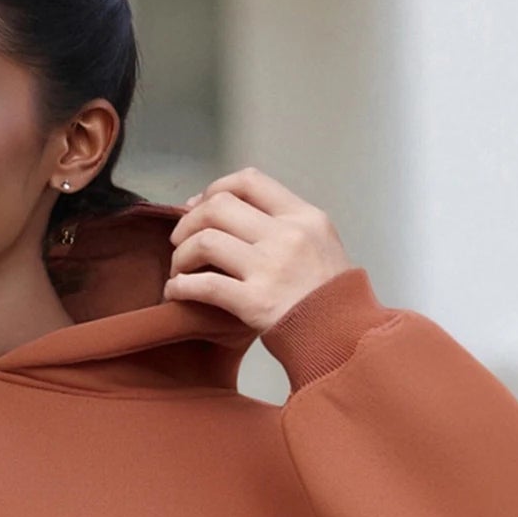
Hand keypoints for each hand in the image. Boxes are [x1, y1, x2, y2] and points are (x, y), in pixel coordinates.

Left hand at [163, 167, 353, 333]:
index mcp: (303, 216)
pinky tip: (175, 292)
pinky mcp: (255, 302)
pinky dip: (180, 286)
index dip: (214, 189)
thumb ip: (283, 224)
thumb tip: (231, 212)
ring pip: (205, 241)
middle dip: (189, 222)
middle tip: (180, 241)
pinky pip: (203, 285)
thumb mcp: (320, 243)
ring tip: (180, 270)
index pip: (248, 181)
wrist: (342, 335)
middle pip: (219, 206)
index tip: (197, 207)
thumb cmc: (329, 295)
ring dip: (182, 255)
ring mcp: (270, 268)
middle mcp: (287, 235)